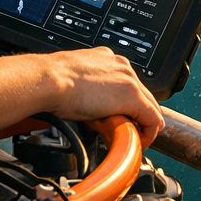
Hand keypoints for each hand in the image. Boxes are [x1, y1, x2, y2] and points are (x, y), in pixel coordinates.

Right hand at [42, 46, 164, 145]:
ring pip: (150, 106)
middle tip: (131, 132)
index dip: (127, 105)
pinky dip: (149, 132)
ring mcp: (129, 80)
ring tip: (134, 138)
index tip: (120, 118)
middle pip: (143, 95)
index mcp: (108, 59)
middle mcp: (122, 66)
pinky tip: (140, 141)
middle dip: (138, 115)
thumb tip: (88, 106)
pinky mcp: (132, 96)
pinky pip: (152, 118)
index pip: (127, 84)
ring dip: (143, 124)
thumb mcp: (76, 81)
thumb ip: (88, 89)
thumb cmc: (52, 82)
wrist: (48, 80)